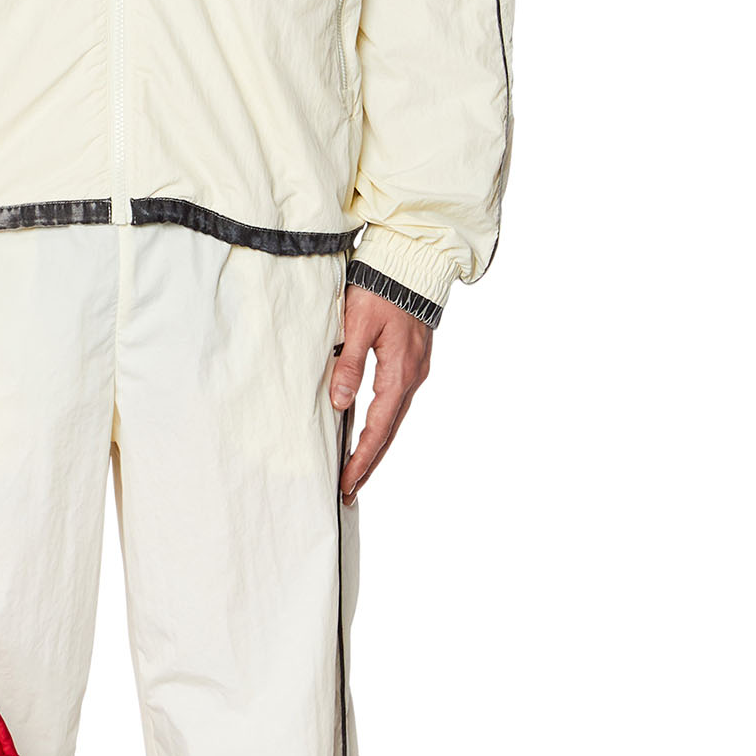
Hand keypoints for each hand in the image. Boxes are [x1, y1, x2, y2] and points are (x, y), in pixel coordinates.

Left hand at [330, 283, 432, 501]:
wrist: (412, 264)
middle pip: (389, 432)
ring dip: (376, 447)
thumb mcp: (359, 324)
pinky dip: (383, 425)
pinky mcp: (412, 362)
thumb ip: (350, 365)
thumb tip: (340, 404)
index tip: (346, 482)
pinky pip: (397, 403)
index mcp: (399, 372)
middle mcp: (412, 377)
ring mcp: (415, 371)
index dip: (361, 458)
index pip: (378, 427)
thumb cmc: (382, 289)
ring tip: (358, 471)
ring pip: (394, 419)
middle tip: (349, 491)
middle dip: (369, 463)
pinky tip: (372, 432)